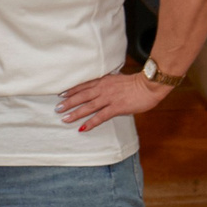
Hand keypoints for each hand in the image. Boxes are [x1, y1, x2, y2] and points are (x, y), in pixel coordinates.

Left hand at [57, 71, 171, 131]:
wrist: (150, 84)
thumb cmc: (137, 83)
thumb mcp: (119, 79)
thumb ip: (109, 83)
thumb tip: (103, 86)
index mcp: (104, 81)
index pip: (84, 85)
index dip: (71, 90)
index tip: (61, 94)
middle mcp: (103, 89)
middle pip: (82, 96)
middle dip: (68, 102)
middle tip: (57, 108)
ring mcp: (109, 98)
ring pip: (88, 106)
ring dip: (75, 113)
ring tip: (64, 118)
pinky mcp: (116, 107)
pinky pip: (100, 117)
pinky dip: (91, 123)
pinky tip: (82, 128)